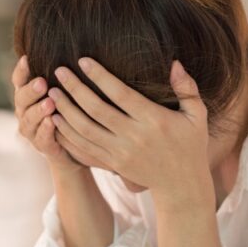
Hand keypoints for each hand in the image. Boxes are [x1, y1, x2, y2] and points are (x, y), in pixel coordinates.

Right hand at [11, 55, 87, 173]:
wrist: (73, 151)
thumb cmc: (70, 114)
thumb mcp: (65, 94)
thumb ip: (62, 77)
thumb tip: (75, 49)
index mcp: (28, 96)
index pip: (19, 81)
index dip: (21, 71)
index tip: (27, 58)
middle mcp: (25, 112)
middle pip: (21, 99)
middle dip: (31, 90)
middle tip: (42, 82)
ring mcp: (32, 131)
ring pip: (29, 119)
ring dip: (38, 110)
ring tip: (49, 102)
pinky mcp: (43, 147)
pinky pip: (41, 139)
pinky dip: (45, 130)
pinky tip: (51, 122)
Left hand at [48, 58, 214, 208]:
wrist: (181, 186)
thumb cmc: (189, 145)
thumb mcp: (196, 116)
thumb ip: (186, 88)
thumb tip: (174, 62)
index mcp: (153, 120)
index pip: (120, 93)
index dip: (100, 76)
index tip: (82, 60)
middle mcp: (134, 136)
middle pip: (96, 110)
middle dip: (74, 89)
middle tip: (59, 71)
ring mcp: (120, 152)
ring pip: (84, 129)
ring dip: (65, 110)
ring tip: (51, 92)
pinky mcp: (112, 164)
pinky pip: (83, 148)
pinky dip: (67, 134)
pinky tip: (54, 119)